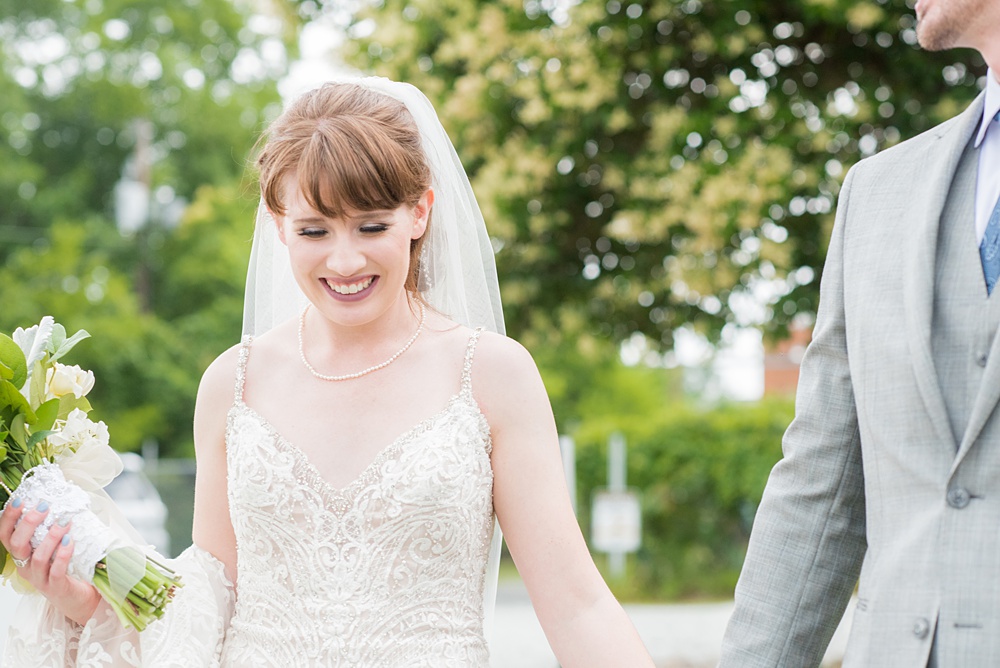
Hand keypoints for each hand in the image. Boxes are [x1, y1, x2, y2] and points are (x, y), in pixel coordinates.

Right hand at [0, 498, 100, 624]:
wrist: (75, 596)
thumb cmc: (62, 566)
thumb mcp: (50, 546)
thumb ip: (47, 529)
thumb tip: (53, 501)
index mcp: (21, 555)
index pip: (5, 536)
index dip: (9, 518)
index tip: (20, 500)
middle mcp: (25, 567)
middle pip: (17, 545)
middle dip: (28, 523)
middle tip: (44, 507)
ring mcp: (39, 578)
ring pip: (38, 557)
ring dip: (51, 537)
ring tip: (64, 522)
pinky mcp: (56, 587)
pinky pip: (56, 571)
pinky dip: (63, 555)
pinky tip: (71, 541)